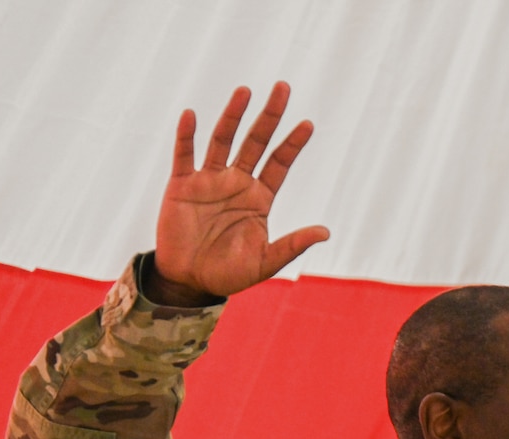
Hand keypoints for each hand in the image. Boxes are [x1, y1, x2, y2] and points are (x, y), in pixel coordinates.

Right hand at [151, 82, 328, 303]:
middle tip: (283, 87)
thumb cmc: (229, 273)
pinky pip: (184, 155)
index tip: (308, 124)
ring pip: (223, 140)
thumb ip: (292, 246)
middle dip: (269, 116)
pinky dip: (186, 135)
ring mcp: (209, 181)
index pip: (279, 163)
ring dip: (233, 116)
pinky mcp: (182, 185)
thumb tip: (326, 232)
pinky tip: (191, 115)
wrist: (190, 281)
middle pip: (256, 142)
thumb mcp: (265, 261)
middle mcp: (237, 183)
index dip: (293, 144)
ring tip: (245, 91)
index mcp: (259, 198)